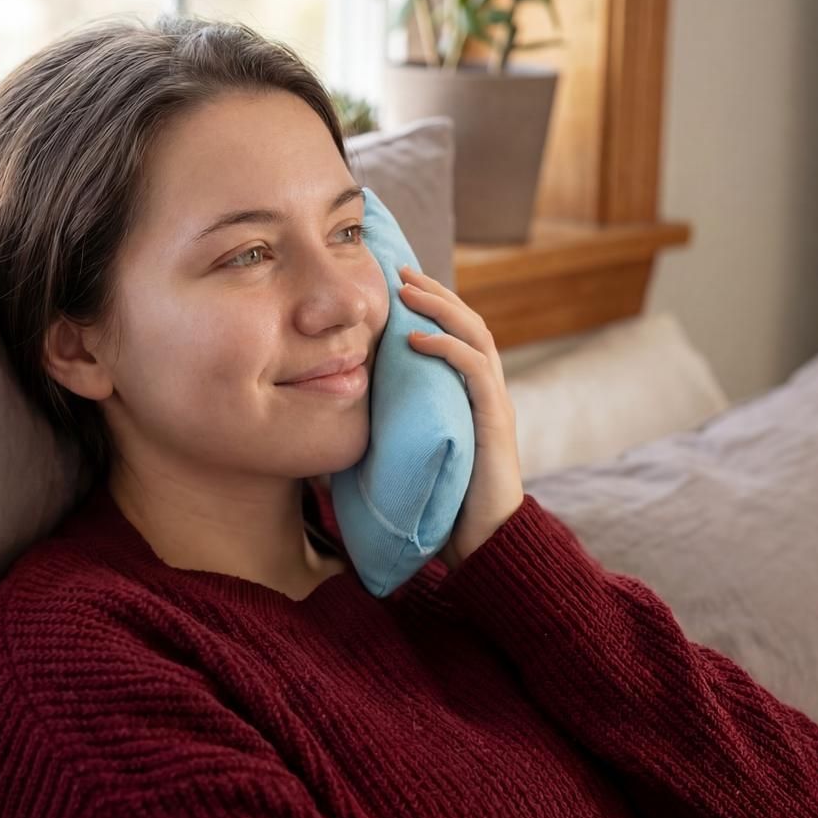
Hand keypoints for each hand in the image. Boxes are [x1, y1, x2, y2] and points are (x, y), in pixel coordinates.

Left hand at [398, 265, 524, 569]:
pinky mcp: (495, 420)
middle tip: (400, 272)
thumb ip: (379, 438)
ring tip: (408, 291)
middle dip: (434, 293)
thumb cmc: (440, 507)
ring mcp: (493, 403)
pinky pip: (475, 368)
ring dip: (441, 307)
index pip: (454, 337)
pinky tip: (417, 337)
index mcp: (466, 398)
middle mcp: (484, 392)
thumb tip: (322, 433)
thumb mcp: (402, 461)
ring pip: (476, 334)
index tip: (395, 285)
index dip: (429, 307)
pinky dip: (447, 346)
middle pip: (467, 322)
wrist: (480, 545)